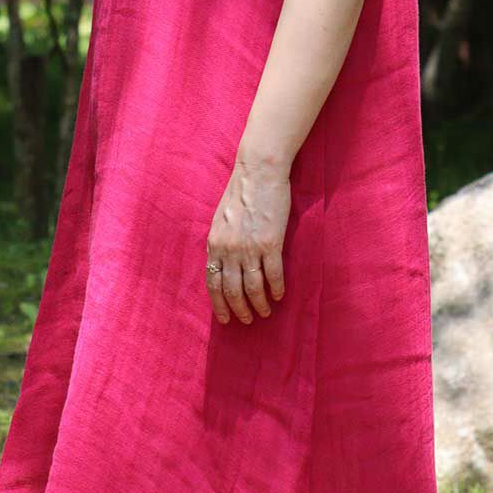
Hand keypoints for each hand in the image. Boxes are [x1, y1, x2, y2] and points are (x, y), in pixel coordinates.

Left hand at [206, 154, 290, 325]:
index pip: (212, 283)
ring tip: (265, 312)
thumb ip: (221, 241)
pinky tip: (280, 295)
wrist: (258, 172)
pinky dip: (276, 289)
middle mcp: (229, 250)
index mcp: (214, 244)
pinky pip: (273, 275)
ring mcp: (249, 248)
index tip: (226, 318)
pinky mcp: (271, 243)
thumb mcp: (220, 219)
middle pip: (232, 290)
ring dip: (259, 304)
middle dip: (239, 310)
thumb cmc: (240, 192)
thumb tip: (222, 261)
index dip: (219, 304)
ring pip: (253, 287)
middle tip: (248, 320)